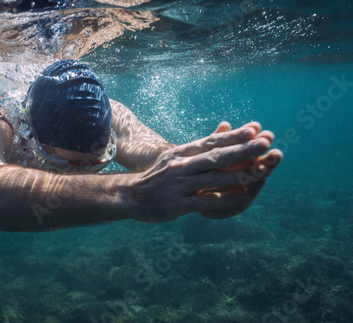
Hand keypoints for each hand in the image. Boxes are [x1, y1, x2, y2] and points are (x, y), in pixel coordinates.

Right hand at [129, 122, 282, 221]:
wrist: (130, 196)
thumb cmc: (159, 176)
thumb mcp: (175, 157)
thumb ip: (200, 147)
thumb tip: (224, 128)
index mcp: (182, 152)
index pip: (211, 141)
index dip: (233, 135)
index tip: (255, 128)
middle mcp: (181, 166)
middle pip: (216, 156)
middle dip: (242, 149)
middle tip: (265, 142)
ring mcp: (179, 185)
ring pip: (214, 178)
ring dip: (240, 174)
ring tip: (262, 170)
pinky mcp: (178, 204)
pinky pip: (207, 201)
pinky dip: (227, 198)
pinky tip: (244, 197)